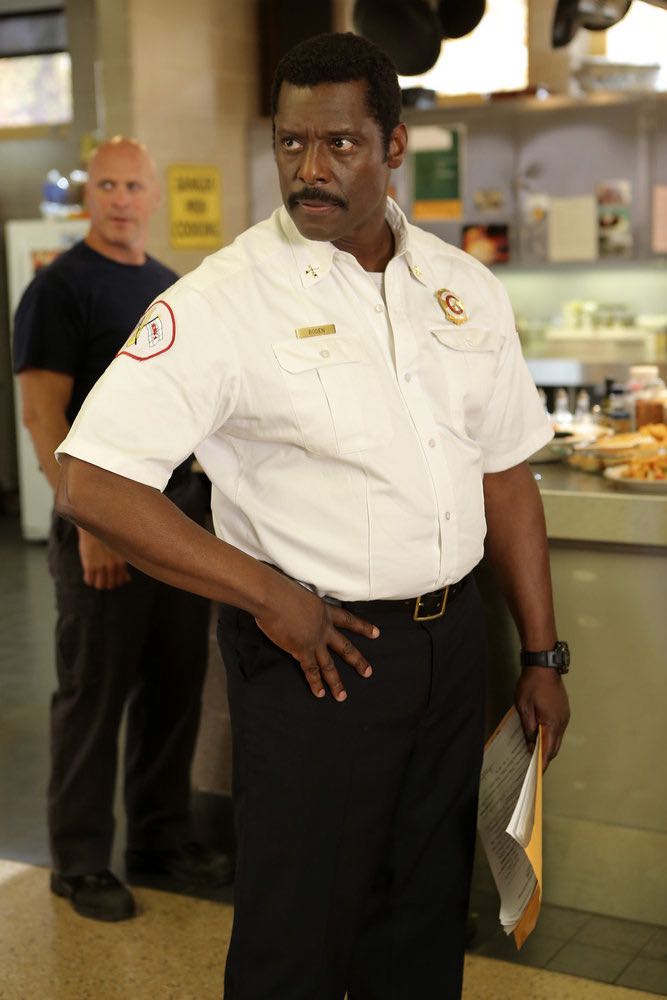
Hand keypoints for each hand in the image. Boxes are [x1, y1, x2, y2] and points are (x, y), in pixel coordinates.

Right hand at [77, 527, 131, 589]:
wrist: (93, 529)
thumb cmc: (106, 540)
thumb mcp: (118, 552)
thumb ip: (122, 566)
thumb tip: (128, 579)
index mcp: (121, 562)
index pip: (120, 581)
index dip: (115, 581)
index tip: (110, 577)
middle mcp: (112, 566)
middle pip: (110, 585)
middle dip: (106, 583)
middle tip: (101, 577)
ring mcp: (101, 567)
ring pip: (100, 586)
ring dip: (96, 583)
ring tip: (94, 576)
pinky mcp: (89, 566)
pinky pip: (89, 581)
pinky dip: (88, 579)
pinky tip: (88, 573)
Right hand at [254, 573, 378, 701]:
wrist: (274, 597)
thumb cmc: (280, 589)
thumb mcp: (299, 593)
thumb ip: (301, 604)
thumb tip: (292, 605)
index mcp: (324, 610)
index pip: (348, 619)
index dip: (362, 627)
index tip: (376, 633)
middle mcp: (323, 627)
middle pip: (345, 647)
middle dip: (357, 661)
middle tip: (368, 672)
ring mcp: (314, 641)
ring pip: (329, 665)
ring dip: (336, 682)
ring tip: (342, 696)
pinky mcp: (301, 650)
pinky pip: (310, 670)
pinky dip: (314, 683)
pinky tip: (319, 694)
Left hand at [514, 667, 569, 770]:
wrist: (543, 666)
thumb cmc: (532, 685)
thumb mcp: (523, 708)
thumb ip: (528, 728)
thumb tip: (531, 743)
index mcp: (552, 723)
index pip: (549, 750)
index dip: (543, 762)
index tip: (538, 773)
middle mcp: (562, 722)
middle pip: (555, 746)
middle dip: (546, 756)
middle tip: (534, 765)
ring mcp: (564, 716)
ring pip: (557, 737)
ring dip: (548, 745)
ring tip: (535, 751)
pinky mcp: (563, 710)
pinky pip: (558, 728)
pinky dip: (550, 735)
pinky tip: (540, 734)